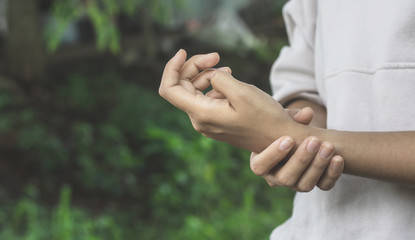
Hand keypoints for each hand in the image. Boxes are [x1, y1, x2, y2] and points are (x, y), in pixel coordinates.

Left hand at [159, 49, 300, 152]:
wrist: (280, 139)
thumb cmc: (265, 118)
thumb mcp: (242, 92)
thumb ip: (219, 79)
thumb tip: (210, 77)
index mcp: (201, 114)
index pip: (169, 89)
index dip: (171, 67)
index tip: (183, 51)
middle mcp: (199, 120)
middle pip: (182, 86)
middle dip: (196, 67)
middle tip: (216, 56)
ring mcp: (207, 121)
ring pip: (195, 90)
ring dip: (207, 75)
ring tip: (228, 70)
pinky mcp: (216, 120)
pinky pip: (206, 98)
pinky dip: (214, 85)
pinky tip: (230, 80)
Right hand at [250, 107, 343, 190]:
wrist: (297, 139)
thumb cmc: (283, 128)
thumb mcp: (282, 120)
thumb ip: (292, 116)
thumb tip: (307, 114)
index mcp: (260, 163)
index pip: (260, 167)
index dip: (273, 155)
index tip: (289, 139)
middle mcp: (275, 178)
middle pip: (285, 178)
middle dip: (301, 160)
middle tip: (314, 141)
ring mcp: (294, 185)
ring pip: (305, 185)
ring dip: (318, 166)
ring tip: (328, 146)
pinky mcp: (312, 184)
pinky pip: (323, 186)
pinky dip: (332, 173)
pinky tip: (338, 158)